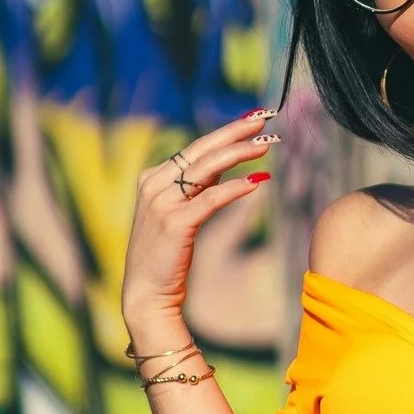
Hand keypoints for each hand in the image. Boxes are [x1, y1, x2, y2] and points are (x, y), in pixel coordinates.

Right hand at [122, 111, 277, 347]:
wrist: (146, 295)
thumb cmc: (166, 257)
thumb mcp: (178, 214)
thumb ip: (194, 189)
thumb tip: (220, 167)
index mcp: (152, 179)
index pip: (195, 147)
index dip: (225, 132)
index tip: (252, 120)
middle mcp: (154, 185)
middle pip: (202, 149)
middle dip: (235, 131)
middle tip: (264, 118)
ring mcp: (161, 203)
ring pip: (207, 168)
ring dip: (239, 153)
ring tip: (267, 144)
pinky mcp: (175, 223)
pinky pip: (211, 198)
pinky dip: (235, 188)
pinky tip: (257, 182)